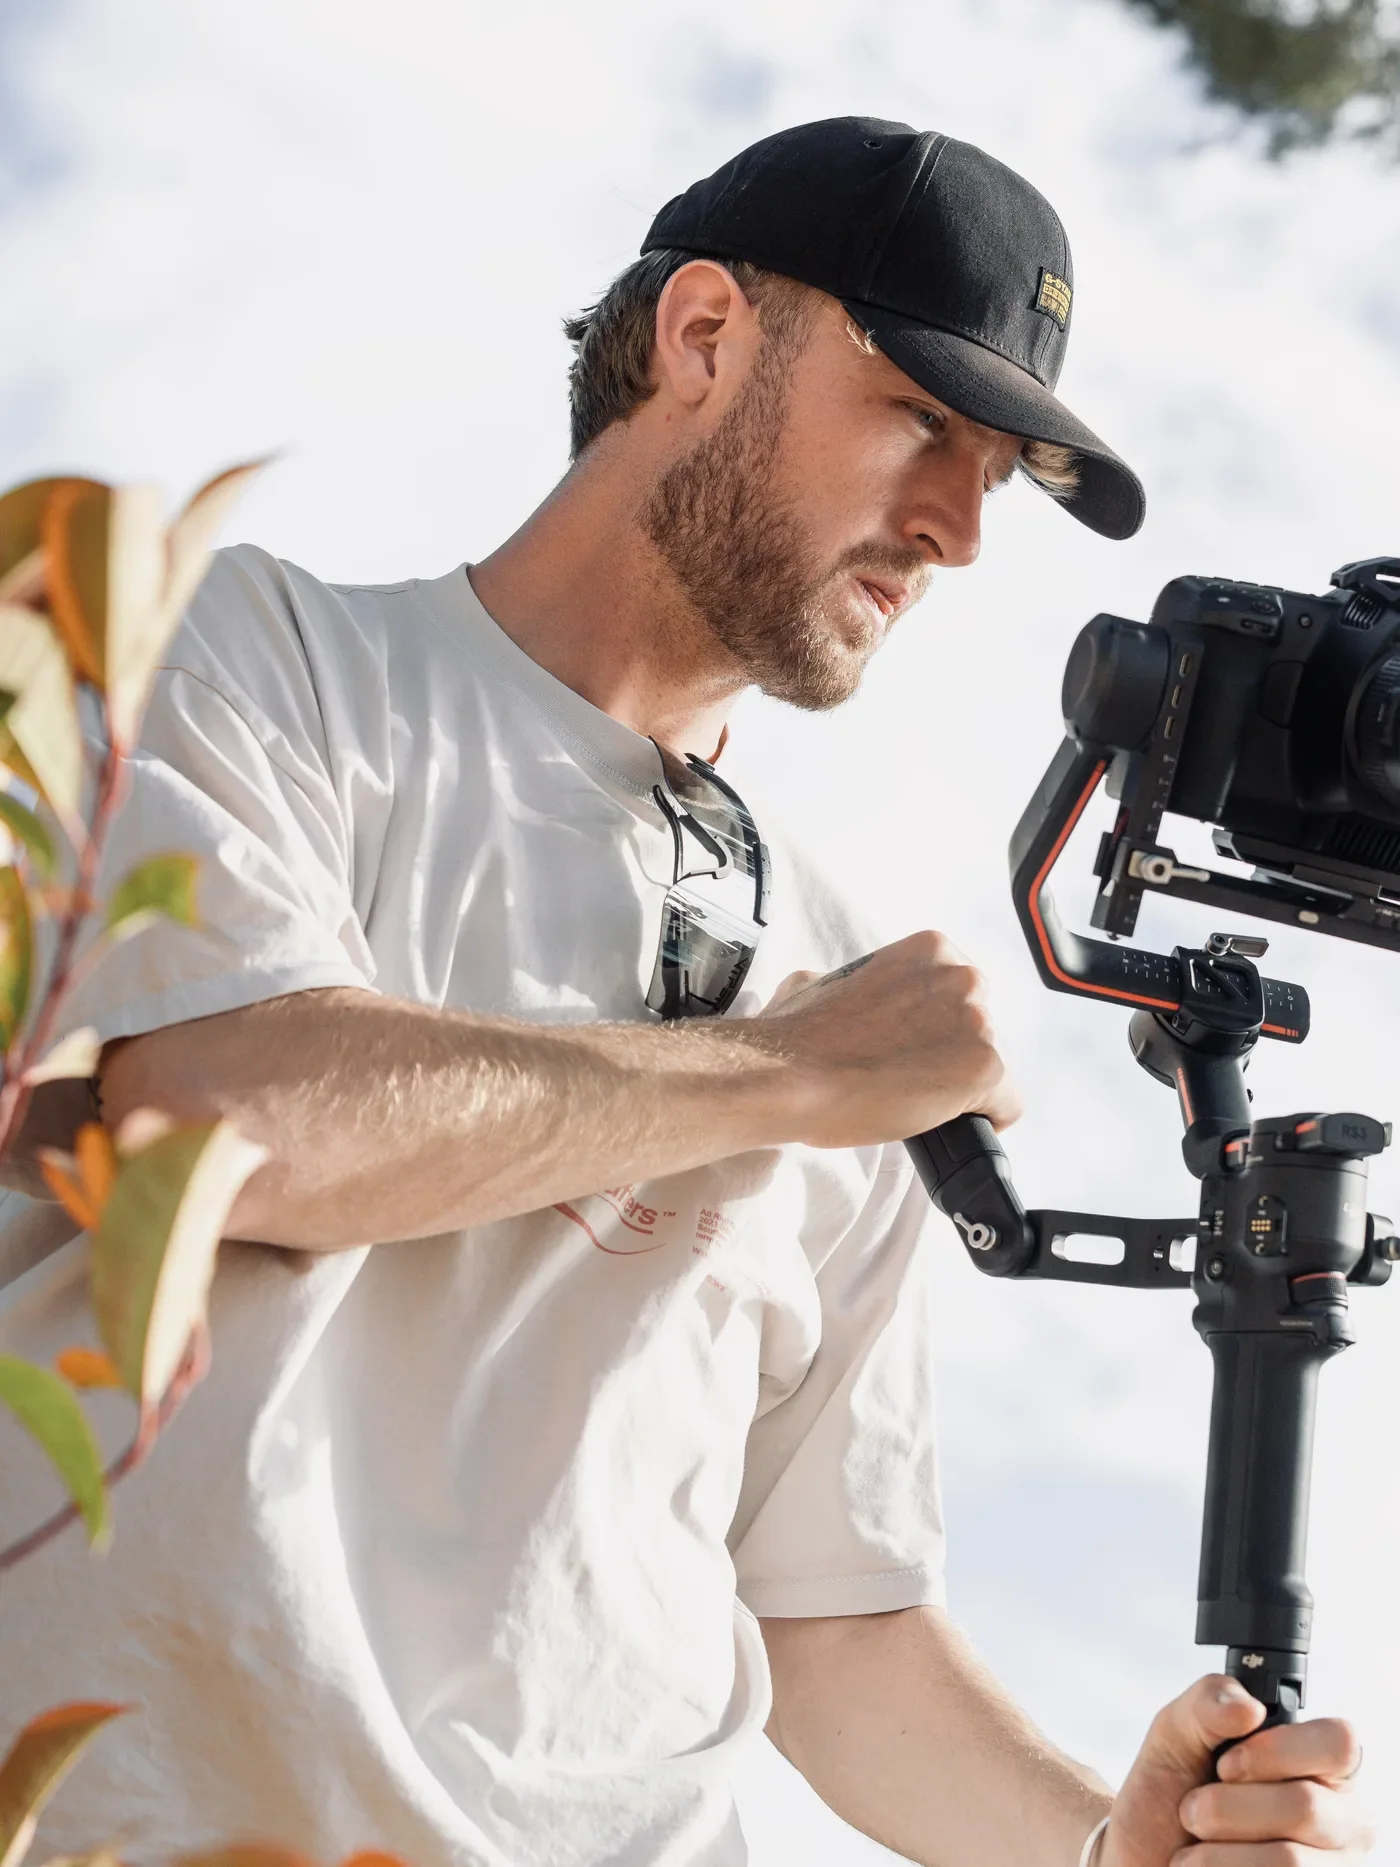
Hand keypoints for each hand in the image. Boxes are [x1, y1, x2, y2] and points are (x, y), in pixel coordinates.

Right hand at [750, 931, 1020, 1148]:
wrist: (788, 1075)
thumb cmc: (796, 1038)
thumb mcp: (815, 984)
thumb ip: (844, 983)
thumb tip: (825, 990)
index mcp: (929, 950)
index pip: (959, 997)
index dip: (934, 1031)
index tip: (909, 1048)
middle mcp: (961, 976)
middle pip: (982, 1030)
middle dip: (951, 1056)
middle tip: (907, 1078)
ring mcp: (978, 1021)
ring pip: (992, 1069)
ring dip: (961, 1089)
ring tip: (914, 1102)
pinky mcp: (986, 1068)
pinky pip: (1005, 1107)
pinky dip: (980, 1122)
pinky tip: (940, 1124)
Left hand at [1100, 1675, 1370, 1865]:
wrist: (1148, 1854)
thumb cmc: (1172, 1791)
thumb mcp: (1177, 1731)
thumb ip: (1209, 1702)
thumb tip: (1250, 1708)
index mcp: (1321, 1762)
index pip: (1338, 1743)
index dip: (1277, 1752)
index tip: (1226, 1765)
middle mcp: (1341, 1816)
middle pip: (1307, 1806)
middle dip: (1228, 1807)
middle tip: (1193, 1809)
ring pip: (1290, 1861)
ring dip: (1218, 1851)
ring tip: (1195, 1845)